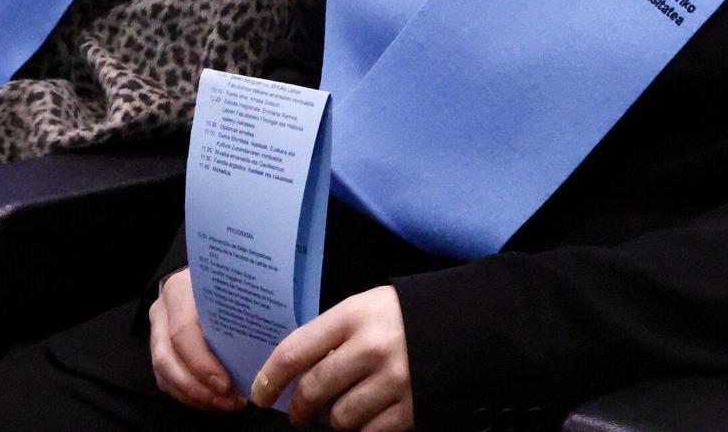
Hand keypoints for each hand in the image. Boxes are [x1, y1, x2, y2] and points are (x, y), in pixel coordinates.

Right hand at [148, 268, 245, 412]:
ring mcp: (156, 330)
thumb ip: (242, 309)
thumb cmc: (226, 283)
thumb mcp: (233, 287)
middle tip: (227, 401)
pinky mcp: (159, 348)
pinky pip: (165, 380)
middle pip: (167, 358)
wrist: (207, 276)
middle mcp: (162, 311)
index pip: (183, 332)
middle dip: (196, 387)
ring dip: (193, 395)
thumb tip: (271, 345)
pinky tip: (213, 400)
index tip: (226, 384)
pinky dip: (188, 395)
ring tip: (225, 403)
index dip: (201, 363)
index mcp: (180, 291)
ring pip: (163, 373)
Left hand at [252, 286, 412, 431]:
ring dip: (333, 419)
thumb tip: (295, 372)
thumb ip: (332, 334)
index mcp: (354, 315)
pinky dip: (362, 429)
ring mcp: (392, 381)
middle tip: (296, 413)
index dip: (269, 378)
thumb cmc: (407, 316)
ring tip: (339, 411)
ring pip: (339, 418)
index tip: (259, 394)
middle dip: (298, 408)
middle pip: (313, 390)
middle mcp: (370, 348)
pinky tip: (367, 416)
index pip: (294, 351)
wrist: (468, 324)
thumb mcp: (368, 307)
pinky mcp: (411, 408)